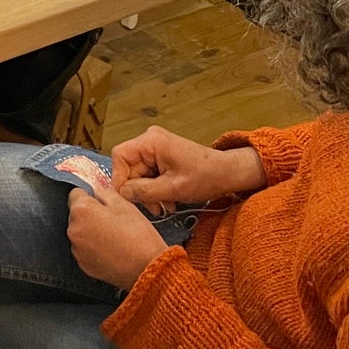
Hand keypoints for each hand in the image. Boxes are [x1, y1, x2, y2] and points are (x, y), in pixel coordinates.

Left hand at [67, 186, 167, 289]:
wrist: (148, 268)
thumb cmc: (138, 236)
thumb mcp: (124, 204)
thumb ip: (104, 192)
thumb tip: (96, 191)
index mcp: (82, 210)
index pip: (76, 194)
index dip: (90, 196)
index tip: (100, 203)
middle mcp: (74, 230)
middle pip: (77, 215)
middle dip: (90, 215)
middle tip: (111, 221)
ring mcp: (77, 250)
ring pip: (80, 233)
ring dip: (91, 232)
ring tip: (113, 237)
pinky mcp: (83, 265)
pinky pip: (85, 250)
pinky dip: (93, 248)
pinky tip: (111, 250)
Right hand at [111, 127, 265, 215]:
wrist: (228, 174)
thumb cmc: (205, 178)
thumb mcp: (173, 188)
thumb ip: (144, 191)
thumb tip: (122, 193)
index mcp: (151, 141)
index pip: (120, 156)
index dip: (120, 177)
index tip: (128, 197)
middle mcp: (150, 140)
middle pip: (130, 167)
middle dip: (139, 190)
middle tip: (155, 208)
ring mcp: (156, 148)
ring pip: (139, 173)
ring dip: (149, 192)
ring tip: (165, 206)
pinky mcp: (162, 156)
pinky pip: (149, 173)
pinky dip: (156, 188)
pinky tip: (168, 199)